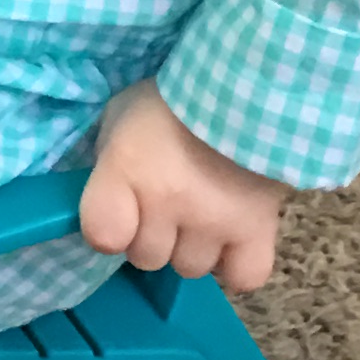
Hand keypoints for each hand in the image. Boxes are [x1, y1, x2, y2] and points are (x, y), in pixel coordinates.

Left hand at [78, 82, 289, 290]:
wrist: (252, 82)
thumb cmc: (176, 98)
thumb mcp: (123, 115)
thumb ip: (111, 162)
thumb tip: (113, 202)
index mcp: (126, 168)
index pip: (102, 235)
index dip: (111, 227)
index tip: (122, 208)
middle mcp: (166, 201)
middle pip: (146, 256)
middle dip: (156, 232)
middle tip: (173, 197)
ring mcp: (212, 221)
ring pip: (191, 266)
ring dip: (195, 245)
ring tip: (208, 209)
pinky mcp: (257, 230)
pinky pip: (242, 277)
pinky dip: (237, 265)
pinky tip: (234, 241)